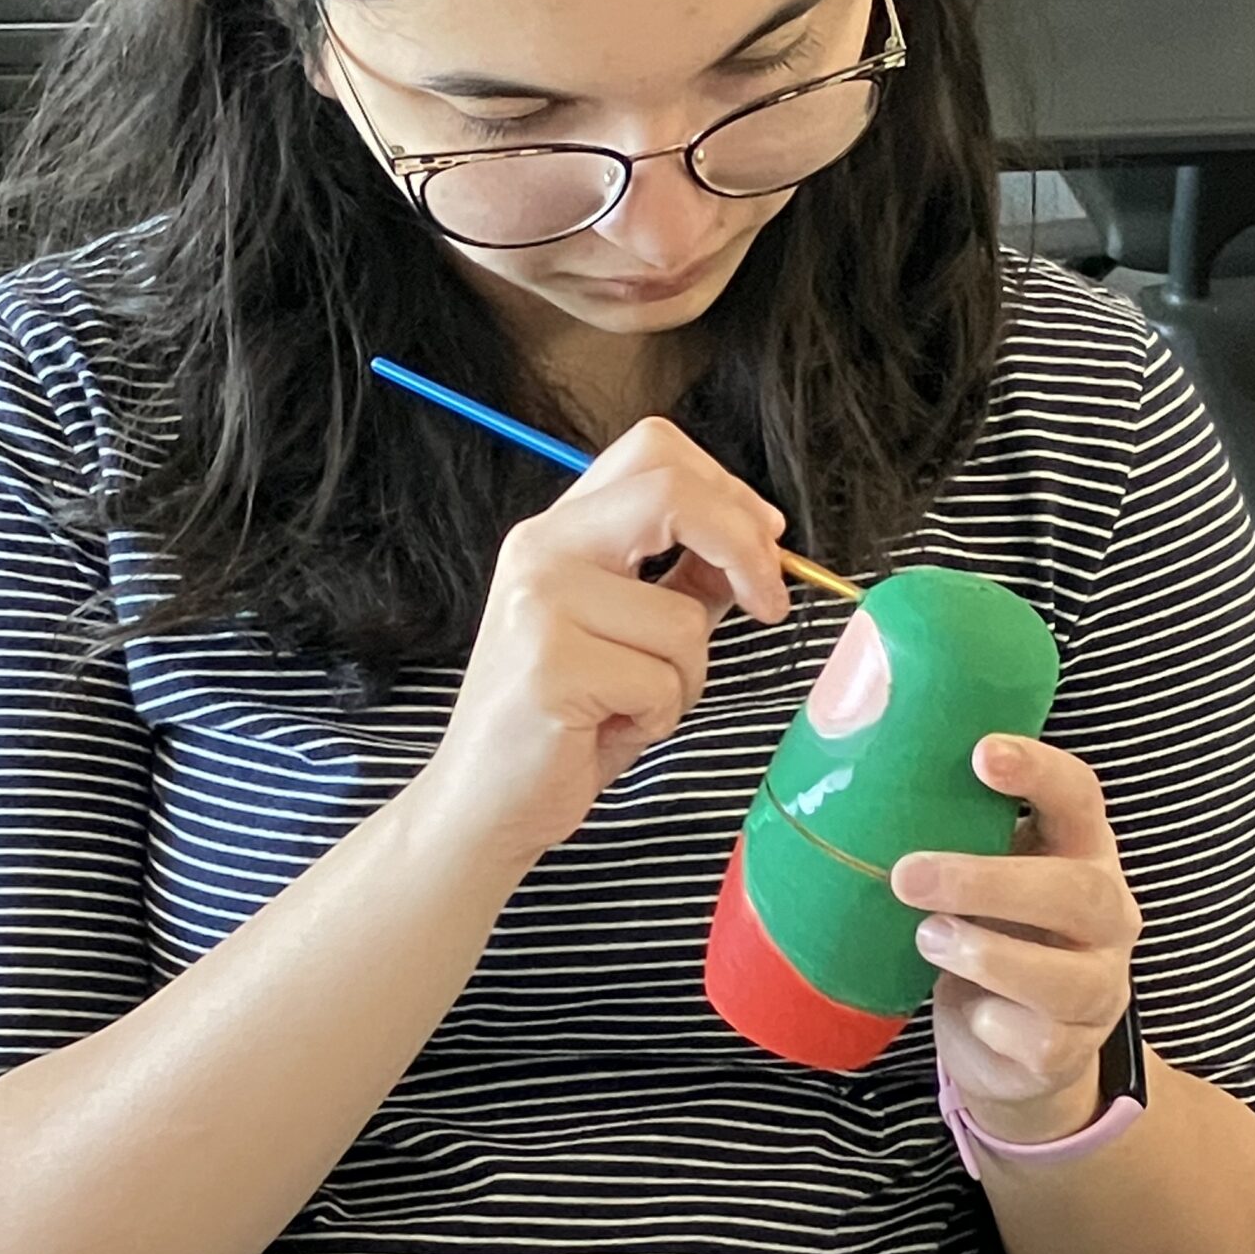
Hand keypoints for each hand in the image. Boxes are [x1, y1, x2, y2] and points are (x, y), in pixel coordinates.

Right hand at [417, 417, 789, 872]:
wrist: (485, 802)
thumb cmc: (564, 723)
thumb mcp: (631, 634)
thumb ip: (683, 580)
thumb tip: (756, 542)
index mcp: (560, 531)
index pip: (654, 451)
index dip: (726, 488)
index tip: (765, 542)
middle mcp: (542, 549)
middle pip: (672, 493)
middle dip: (744, 548)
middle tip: (769, 604)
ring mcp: (540, 603)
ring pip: (683, 619)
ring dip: (686, 679)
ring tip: (634, 706)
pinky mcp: (551, 664)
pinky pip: (662, 682)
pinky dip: (658, 717)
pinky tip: (608, 729)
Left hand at [891, 735, 1141, 1146]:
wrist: (1013, 1048)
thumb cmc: (990, 936)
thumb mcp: (978, 879)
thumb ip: (950, 835)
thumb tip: (852, 783)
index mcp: (1081, 853)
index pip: (1080, 797)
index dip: (1039, 771)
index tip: (981, 753)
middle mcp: (1107, 916)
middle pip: (1077, 891)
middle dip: (988, 882)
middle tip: (908, 876)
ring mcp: (1098, 986)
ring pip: (1065, 977)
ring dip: (986, 955)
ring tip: (927, 939)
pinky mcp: (1072, 1049)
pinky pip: (1041, 1041)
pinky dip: (995, 1024)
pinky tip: (969, 1011)